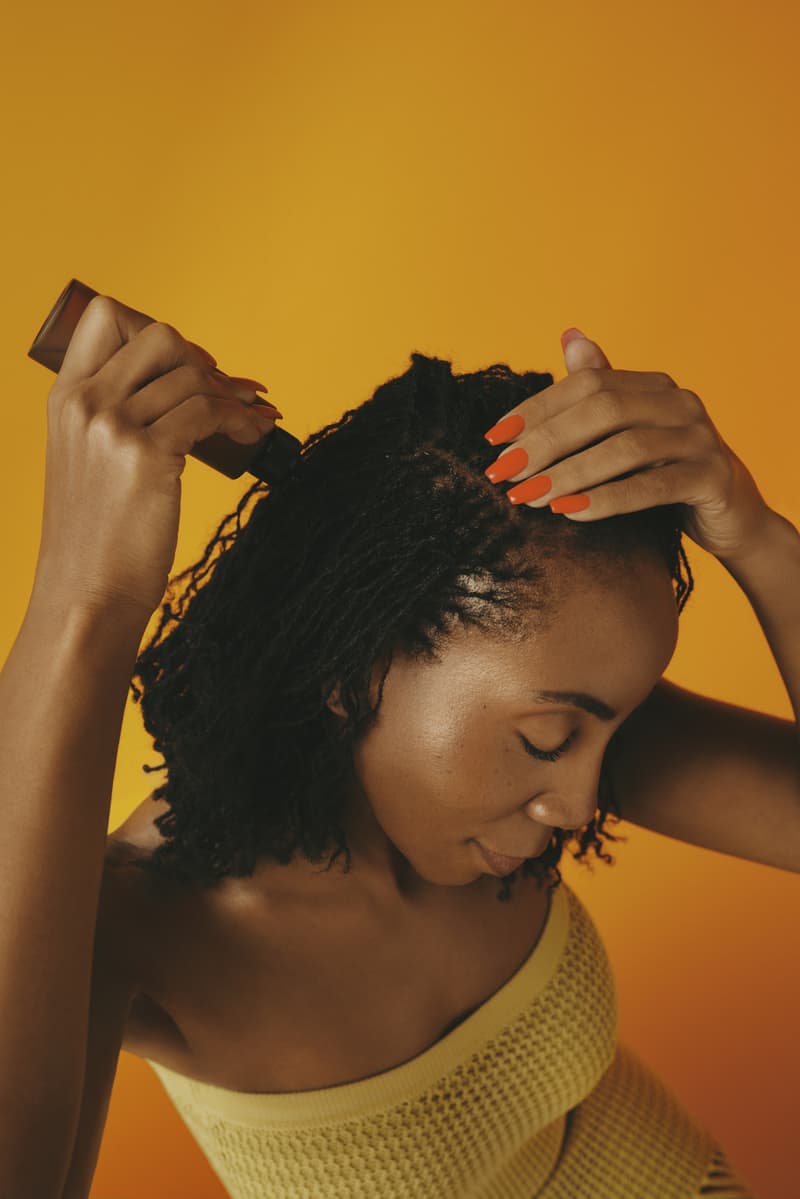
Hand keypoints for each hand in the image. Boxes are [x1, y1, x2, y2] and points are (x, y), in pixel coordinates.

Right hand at [31, 294, 280, 620]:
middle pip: (161, 334)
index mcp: (65, 397)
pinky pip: (208, 411)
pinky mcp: (147, 456)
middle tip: (223, 393)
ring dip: (233, 396)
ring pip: (193, 375)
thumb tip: (194, 376)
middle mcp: (85, 403)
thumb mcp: (90, 461)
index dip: (155, 329)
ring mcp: (113, 427)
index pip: (106, 316)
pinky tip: (252, 434)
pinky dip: (240, 419)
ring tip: (251, 418)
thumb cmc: (99, 536)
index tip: (186, 365)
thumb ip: (119, 416)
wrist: (89, 594)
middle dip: (203, 360)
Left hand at [482, 327, 774, 562]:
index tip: (493, 440)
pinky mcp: (712, 477)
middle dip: (545, 442)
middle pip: (601, 410)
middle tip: (503, 473)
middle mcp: (679, 401)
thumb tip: (569, 334)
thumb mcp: (628, 434)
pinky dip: (607, 499)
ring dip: (568, 473)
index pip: (584, 384)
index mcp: (652, 385)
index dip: (535, 410)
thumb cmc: (666, 472)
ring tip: (528, 497)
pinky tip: (569, 513)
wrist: (731, 515)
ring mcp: (700, 437)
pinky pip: (652, 486)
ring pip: (625, 448)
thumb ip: (599, 392)